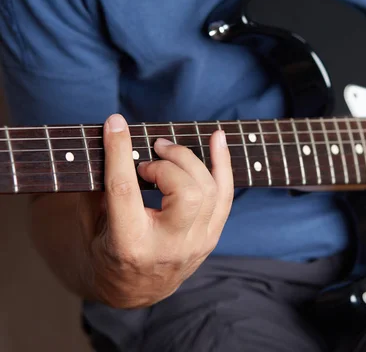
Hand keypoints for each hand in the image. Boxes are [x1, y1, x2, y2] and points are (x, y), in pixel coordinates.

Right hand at [90, 114, 233, 307]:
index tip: (116, 124)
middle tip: (150, 155)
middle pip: (185, 192)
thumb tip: (113, 137)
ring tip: (167, 149)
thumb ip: (100, 186)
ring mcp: (196, 244)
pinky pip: (226, 195)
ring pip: (210, 191)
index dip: (120, 152)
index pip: (126, 190)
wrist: (136, 290)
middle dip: (168, 163)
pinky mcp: (211, 237)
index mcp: (128, 244)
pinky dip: (222, 163)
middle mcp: (168, 247)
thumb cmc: (107, 250)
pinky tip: (217, 138)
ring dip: (190, 160)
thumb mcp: (91, 225)